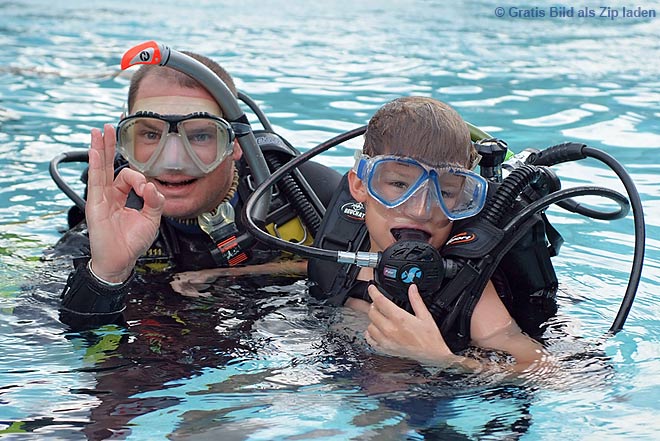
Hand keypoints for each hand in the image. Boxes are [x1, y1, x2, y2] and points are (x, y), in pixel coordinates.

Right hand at [86, 124, 164, 282]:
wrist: (120, 260)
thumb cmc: (132, 243)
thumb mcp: (152, 219)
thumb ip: (155, 201)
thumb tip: (152, 186)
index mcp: (123, 198)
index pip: (130, 177)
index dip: (140, 180)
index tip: (147, 190)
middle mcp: (110, 195)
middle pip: (109, 165)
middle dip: (109, 145)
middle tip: (109, 127)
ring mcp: (101, 199)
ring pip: (100, 168)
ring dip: (100, 148)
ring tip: (99, 131)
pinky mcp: (95, 204)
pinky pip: (95, 181)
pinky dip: (95, 164)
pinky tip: (94, 151)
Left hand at [365, 283, 453, 363]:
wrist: (433, 356)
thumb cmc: (430, 338)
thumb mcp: (425, 316)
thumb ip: (416, 300)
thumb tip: (412, 288)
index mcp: (400, 319)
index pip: (380, 301)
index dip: (373, 292)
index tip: (372, 288)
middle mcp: (390, 329)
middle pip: (372, 312)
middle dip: (375, 305)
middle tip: (380, 303)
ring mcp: (386, 340)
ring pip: (369, 325)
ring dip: (373, 319)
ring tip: (381, 317)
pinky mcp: (385, 349)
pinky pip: (370, 339)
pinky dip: (371, 333)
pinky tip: (378, 330)